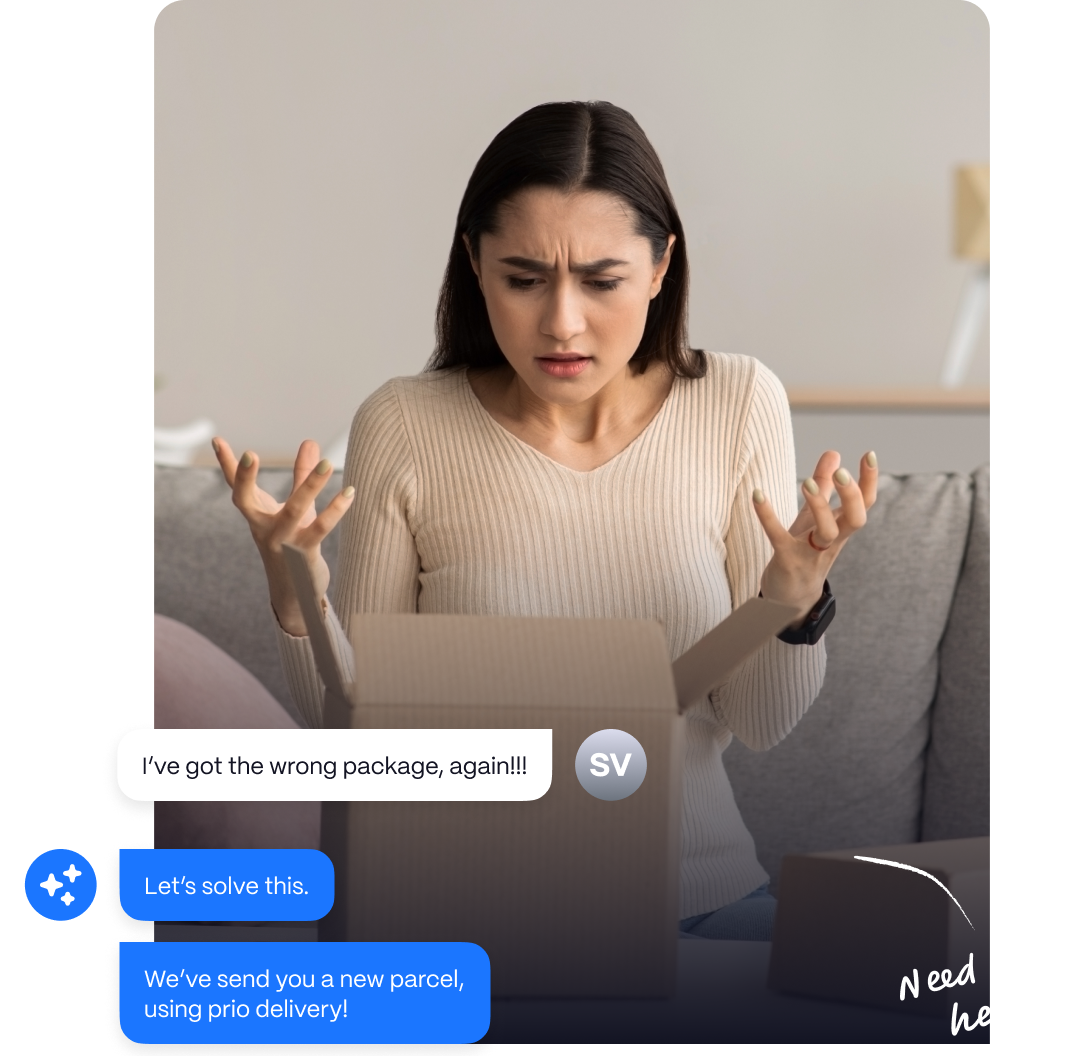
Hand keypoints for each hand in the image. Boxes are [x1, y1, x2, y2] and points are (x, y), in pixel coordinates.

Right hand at [212, 437, 355, 636]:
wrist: (295, 592)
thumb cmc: (293, 543)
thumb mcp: (295, 507)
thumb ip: (301, 475)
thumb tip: (310, 442)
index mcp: (257, 515)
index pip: (237, 487)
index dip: (228, 464)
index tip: (217, 439)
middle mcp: (264, 528)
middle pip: (246, 501)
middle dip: (244, 479)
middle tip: (251, 454)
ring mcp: (282, 542)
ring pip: (293, 511)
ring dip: (310, 487)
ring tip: (328, 464)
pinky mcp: (304, 554)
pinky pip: (320, 529)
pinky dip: (335, 510)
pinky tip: (350, 492)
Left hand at [752, 450, 877, 627]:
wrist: (790, 598)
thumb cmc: (804, 552)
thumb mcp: (814, 517)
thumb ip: (824, 485)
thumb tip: (833, 453)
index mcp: (840, 529)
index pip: (864, 505)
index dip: (870, 481)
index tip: (870, 455)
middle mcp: (831, 542)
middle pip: (855, 520)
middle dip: (852, 497)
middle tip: (842, 473)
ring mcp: (811, 553)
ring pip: (826, 532)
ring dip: (819, 507)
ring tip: (806, 482)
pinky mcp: (787, 560)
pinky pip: (779, 537)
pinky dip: (767, 516)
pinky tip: (757, 494)